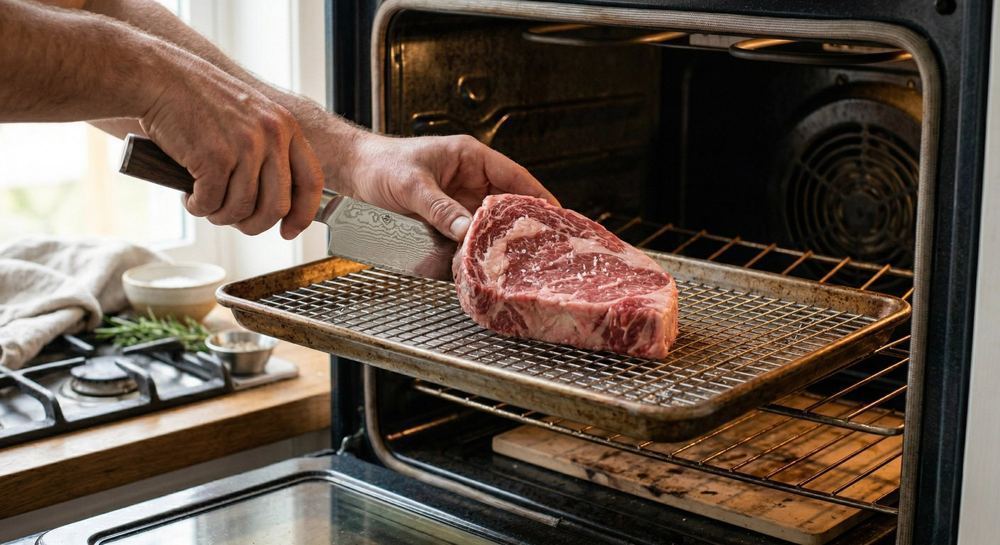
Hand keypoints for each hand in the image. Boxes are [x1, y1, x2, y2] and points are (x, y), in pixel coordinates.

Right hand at [139, 49, 322, 238]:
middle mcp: (272, 136)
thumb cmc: (201, 100)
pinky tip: (190, 197)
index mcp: (286, 127)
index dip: (302, 214)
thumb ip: (270, 151)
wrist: (161, 78)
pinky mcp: (214, 158)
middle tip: (235, 222)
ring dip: (221, 216)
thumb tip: (277, 203)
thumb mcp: (252, 117)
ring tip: (206, 204)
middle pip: (277, 206)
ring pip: (242, 209)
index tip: (289, 231)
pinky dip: (198, 207)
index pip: (311, 182)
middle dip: (254, 225)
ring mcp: (245, 147)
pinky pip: (212, 203)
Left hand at [339, 133, 557, 240]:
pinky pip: (468, 234)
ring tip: (516, 258)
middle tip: (540, 246)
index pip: (514, 177)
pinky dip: (476, 246)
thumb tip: (468, 230)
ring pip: (488, 222)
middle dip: (521, 223)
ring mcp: (458, 200)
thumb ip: (441, 209)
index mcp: (470, 158)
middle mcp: (469, 178)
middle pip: (506, 203)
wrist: (352, 173)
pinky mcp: (445, 218)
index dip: (537, 196)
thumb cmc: (380, 165)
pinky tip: (484, 261)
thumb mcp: (413, 186)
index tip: (556, 216)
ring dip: (498, 238)